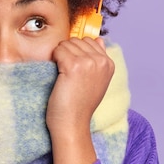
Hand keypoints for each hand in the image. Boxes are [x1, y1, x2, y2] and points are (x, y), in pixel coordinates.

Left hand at [46, 37, 114, 163]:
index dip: (77, 53)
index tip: (75, 72)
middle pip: (77, 40)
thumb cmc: (79, 105)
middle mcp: (101, 61)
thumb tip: (98, 39)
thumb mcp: (96, 80)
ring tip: (64, 77)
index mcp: (109, 64)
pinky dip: (53, 60)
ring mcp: (89, 62)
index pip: (90, 41)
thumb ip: (98, 59)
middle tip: (67, 75)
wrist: (72, 124)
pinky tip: (58, 75)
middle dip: (67, 53)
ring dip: (60, 57)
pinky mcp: (74, 65)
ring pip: (66, 44)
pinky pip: (58, 50)